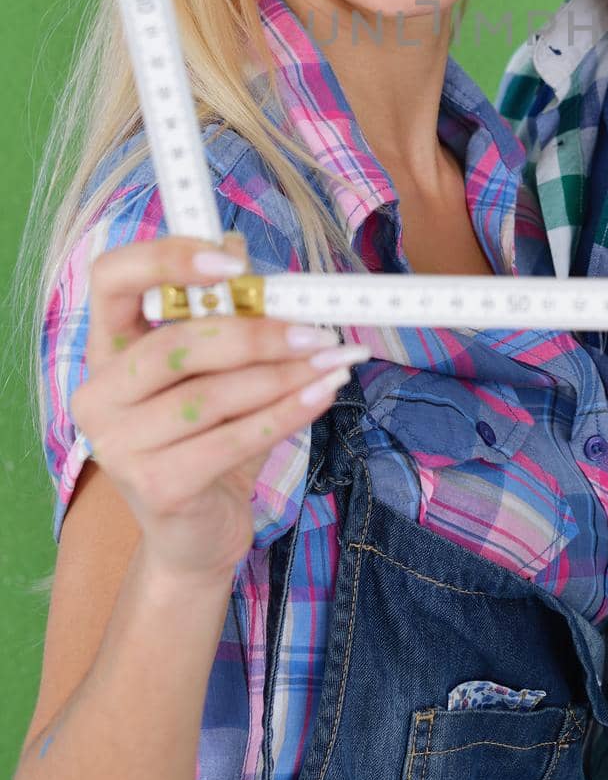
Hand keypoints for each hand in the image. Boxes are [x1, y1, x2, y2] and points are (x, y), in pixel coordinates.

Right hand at [70, 235, 367, 585]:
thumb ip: (224, 312)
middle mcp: (99, 394)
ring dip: (284, 373)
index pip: (111, 278)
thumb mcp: (217, 369)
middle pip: (176, 344)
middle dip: (256, 332)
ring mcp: (119, 445)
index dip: (167, 260)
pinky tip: (323, 392)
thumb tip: (239, 246)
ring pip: (212, 394)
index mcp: (108, 348)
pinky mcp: (156, 487)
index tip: (234, 264)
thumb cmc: (209, 436)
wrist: (198, 533)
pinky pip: (234, 438)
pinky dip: (287, 412)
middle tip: (317, 328)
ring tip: (334, 359)